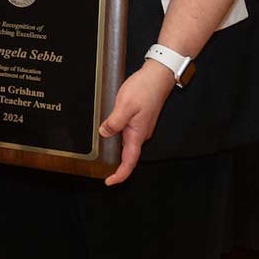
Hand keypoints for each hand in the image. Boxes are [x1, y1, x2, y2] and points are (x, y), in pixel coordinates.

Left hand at [99, 62, 176, 184]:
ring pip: (127, 144)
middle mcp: (140, 134)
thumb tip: (104, 134)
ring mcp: (141, 127)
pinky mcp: (139, 119)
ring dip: (115, 150)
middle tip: (100, 168)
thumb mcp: (125, 105)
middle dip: (115, 164)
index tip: (109, 181)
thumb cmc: (144, 89)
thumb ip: (114, 121)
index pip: (129, 161)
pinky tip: (108, 132)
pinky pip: (127, 133)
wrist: (158, 76)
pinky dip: (117, 137)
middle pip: (128, 155)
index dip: (120, 174)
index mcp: (138, 134)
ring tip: (101, 152)